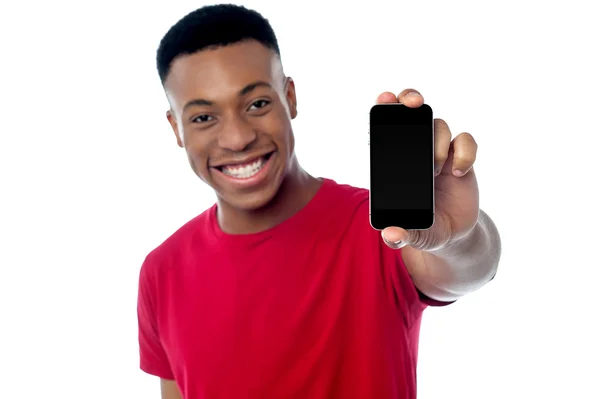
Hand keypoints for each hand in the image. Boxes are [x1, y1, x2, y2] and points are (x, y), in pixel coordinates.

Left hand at [378, 89, 479, 251]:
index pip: (385, 128)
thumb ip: (401, 236)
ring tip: (435, 170)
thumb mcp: (413, 235)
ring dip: (438, 142)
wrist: (455, 234)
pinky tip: (457, 173)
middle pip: (412, 112)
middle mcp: (417, 151)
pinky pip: (466, 140)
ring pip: (438, 125)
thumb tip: (391, 236)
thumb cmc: (426, 229)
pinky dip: (463, 153)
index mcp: (396, 163)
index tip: (384, 99)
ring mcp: (440, 153)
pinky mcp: (462, 159)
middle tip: (412, 103)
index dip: (384, 108)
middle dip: (410, 98)